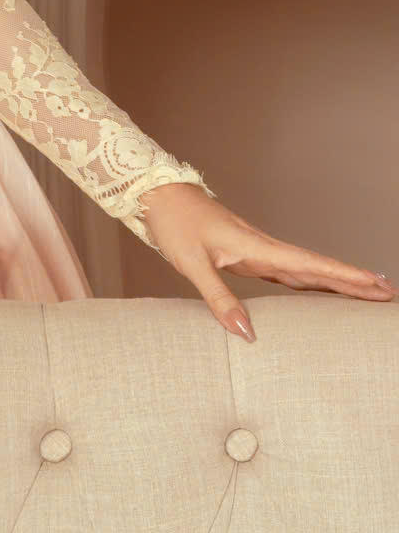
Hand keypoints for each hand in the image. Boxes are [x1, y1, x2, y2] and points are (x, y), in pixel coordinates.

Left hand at [136, 185, 395, 339]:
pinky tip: (319, 289)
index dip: (345, 275)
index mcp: (257, 246)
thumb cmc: (173, 225)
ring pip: (306, 269)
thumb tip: (248, 335)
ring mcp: (257, 250)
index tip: (376, 283)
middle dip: (353, 280)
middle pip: (317, 268)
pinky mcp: (248, 254)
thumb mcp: (192, 263)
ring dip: (337, 280)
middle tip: (388, 293)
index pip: (310, 265)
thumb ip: (219, 299)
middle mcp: (264, 247)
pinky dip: (310, 280)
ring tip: (367, 292)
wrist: (157, 196)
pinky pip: (288, 271)